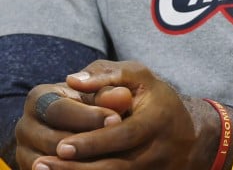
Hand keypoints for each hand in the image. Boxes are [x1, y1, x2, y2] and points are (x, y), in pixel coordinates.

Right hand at [14, 82, 127, 168]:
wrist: (79, 122)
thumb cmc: (92, 100)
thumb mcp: (100, 91)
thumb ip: (110, 91)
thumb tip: (121, 96)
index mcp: (39, 98)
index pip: (60, 109)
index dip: (89, 116)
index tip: (116, 120)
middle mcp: (25, 125)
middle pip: (52, 140)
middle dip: (85, 142)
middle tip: (116, 144)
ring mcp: (24, 151)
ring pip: (51, 163)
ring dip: (80, 161)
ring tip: (109, 157)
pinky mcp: (30, 169)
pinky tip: (97, 166)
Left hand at [17, 60, 215, 168]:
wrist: (188, 136)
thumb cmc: (156, 100)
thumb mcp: (141, 78)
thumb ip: (109, 75)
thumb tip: (72, 80)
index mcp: (157, 120)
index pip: (124, 134)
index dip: (93, 142)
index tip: (61, 145)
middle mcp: (156, 150)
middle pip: (114, 166)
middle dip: (76, 167)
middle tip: (41, 163)